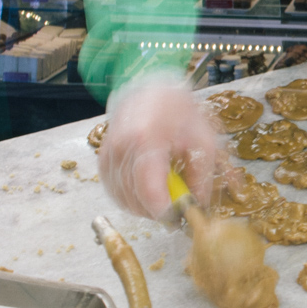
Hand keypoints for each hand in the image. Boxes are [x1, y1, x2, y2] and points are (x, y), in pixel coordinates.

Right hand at [98, 76, 217, 218]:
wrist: (151, 88)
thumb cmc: (180, 112)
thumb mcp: (203, 140)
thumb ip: (202, 175)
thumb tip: (199, 206)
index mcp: (148, 141)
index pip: (148, 190)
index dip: (163, 211)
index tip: (179, 219)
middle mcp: (122, 148)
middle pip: (134, 198)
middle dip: (157, 212)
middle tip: (177, 211)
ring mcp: (108, 154)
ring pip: (122, 198)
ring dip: (144, 207)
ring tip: (165, 198)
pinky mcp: (102, 159)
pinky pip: (113, 190)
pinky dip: (130, 198)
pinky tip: (148, 192)